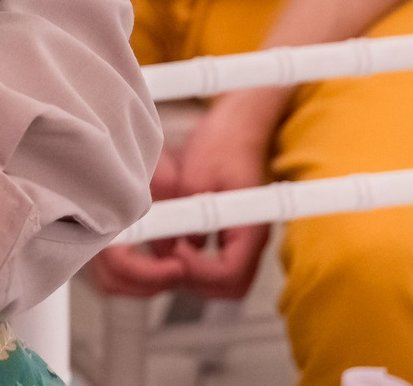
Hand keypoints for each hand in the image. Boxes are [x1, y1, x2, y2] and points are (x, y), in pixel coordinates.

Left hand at [93, 96, 273, 301]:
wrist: (236, 125)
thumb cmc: (222, 143)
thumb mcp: (196, 176)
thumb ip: (185, 215)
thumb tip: (169, 246)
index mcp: (250, 228)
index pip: (229, 275)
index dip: (197, 272)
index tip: (175, 253)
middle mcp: (249, 241)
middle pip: (225, 288)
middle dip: (189, 280)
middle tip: (162, 259)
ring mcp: (239, 241)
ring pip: (219, 283)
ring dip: (188, 275)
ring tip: (161, 252)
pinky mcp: (227, 236)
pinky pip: (212, 265)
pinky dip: (189, 263)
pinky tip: (168, 243)